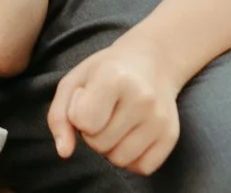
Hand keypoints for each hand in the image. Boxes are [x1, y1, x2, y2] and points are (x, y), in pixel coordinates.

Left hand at [48, 40, 181, 173]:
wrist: (152, 62)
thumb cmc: (105, 72)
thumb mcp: (74, 81)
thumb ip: (59, 116)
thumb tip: (64, 152)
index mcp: (114, 77)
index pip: (82, 121)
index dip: (77, 114)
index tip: (87, 98)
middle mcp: (142, 98)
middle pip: (99, 144)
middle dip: (93, 133)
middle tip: (103, 111)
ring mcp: (159, 119)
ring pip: (119, 160)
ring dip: (110, 147)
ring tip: (117, 122)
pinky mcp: (171, 136)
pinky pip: (142, 168)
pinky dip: (131, 158)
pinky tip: (132, 134)